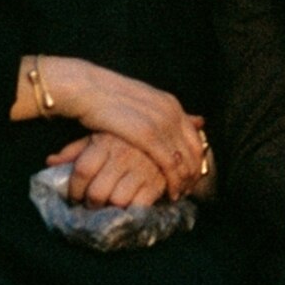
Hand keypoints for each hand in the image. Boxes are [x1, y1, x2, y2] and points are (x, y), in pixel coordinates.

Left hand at [48, 131, 171, 208]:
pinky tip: (126, 209)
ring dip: (108, 211)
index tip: (74, 197)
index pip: (82, 170)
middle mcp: (123, 155)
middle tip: (89, 206)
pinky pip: (139, 206)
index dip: (74, 189)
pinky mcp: (157, 182)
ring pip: (117, 201)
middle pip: (97, 191)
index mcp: (105, 142)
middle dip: (90, 204)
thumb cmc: (123, 138)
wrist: (165, 134)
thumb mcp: (98, 137)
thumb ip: (74, 151)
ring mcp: (142, 169)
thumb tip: (50, 162)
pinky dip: (130, 212)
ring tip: (106, 209)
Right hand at [51, 60, 202, 188]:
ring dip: (185, 181)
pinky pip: (170, 165)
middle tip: (189, 190)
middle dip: (194, 173)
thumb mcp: (140, 102)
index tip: (192, 175)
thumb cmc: (107, 98)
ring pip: (185, 160)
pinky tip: (171, 193)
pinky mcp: (148, 135)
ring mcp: (162, 123)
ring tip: (180, 194)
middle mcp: (172, 113)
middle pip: (194, 150)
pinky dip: (174, 182)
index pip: (195, 137)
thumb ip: (159, 114)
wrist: (88, 89)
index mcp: (171, 104)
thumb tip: (180, 121)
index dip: (196, 159)